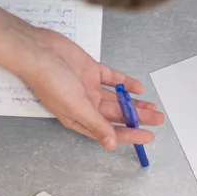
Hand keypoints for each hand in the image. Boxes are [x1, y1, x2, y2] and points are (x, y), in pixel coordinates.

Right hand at [16, 27, 164, 150]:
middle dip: (137, 118)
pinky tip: (138, 88)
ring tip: (153, 108)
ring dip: (134, 103)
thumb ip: (95, 124)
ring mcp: (89, 86)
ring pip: (117, 98)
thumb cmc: (50, 81)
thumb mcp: (76, 107)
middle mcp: (85, 104)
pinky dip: (125, 83)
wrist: (38, 51)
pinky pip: (112, 79)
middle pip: (116, 115)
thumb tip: (111, 144)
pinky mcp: (91, 70)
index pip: (109, 130)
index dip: (129, 134)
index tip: (147, 137)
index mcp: (79, 118)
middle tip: (158, 119)